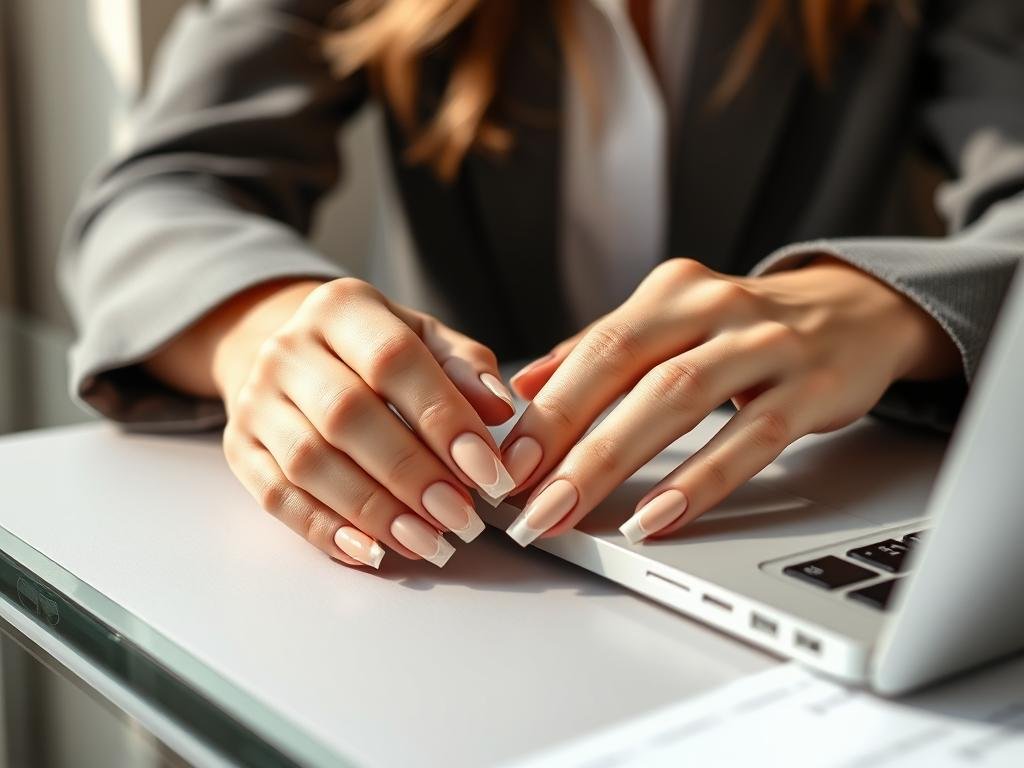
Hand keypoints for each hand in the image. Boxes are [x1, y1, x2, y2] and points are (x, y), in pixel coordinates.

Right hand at [201, 278, 516, 568]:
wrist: (295, 354)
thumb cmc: (376, 351)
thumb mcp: (425, 340)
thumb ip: (465, 369)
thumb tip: (499, 409)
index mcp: (342, 307)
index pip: (393, 359)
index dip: (443, 418)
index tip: (488, 470)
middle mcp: (288, 348)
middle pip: (346, 415)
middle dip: (411, 473)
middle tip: (461, 517)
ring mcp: (255, 399)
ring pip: (309, 462)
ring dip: (373, 510)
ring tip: (429, 542)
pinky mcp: (239, 447)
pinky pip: (275, 496)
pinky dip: (324, 530)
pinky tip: (372, 552)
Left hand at [498, 257, 959, 544]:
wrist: (858, 310)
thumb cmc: (746, 327)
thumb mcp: (673, 323)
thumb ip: (599, 352)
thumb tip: (522, 391)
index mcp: (670, 292)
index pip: (595, 348)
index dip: (546, 406)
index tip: (503, 460)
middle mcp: (712, 306)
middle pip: (625, 369)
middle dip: (565, 438)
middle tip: (524, 498)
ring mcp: (765, 343)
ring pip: (677, 398)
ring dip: (613, 461)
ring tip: (568, 511)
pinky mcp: (811, 387)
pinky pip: (749, 438)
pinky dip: (698, 480)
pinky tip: (657, 517)